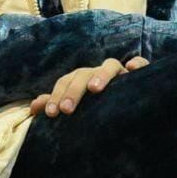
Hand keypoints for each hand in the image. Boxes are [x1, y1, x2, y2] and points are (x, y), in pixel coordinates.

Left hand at [29, 56, 147, 118]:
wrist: (128, 109)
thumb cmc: (97, 108)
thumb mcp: (76, 107)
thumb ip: (56, 103)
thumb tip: (34, 106)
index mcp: (81, 79)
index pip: (65, 82)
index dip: (55, 95)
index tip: (50, 113)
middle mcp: (98, 73)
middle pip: (83, 74)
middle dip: (73, 91)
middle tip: (65, 110)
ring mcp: (119, 73)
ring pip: (109, 65)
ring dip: (100, 75)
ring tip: (94, 89)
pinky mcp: (140, 76)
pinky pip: (141, 64)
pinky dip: (138, 63)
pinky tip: (132, 68)